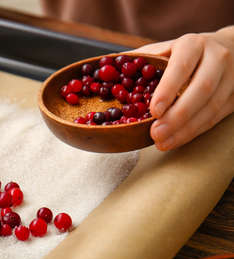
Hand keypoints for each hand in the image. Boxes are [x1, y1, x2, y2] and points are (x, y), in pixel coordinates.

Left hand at [132, 26, 233, 150]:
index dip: (168, 89)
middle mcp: (216, 58)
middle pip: (202, 89)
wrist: (228, 49)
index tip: (153, 110)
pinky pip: (215, 118)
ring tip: (162, 142)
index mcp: (193, 44)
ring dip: (185, 129)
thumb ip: (142, 58)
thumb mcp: (165, 48)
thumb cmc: (185, 53)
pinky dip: (193, 132)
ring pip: (211, 107)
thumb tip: (108, 65)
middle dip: (178, 115)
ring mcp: (231, 77)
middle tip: (156, 133)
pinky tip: (175, 140)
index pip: (182, 66)